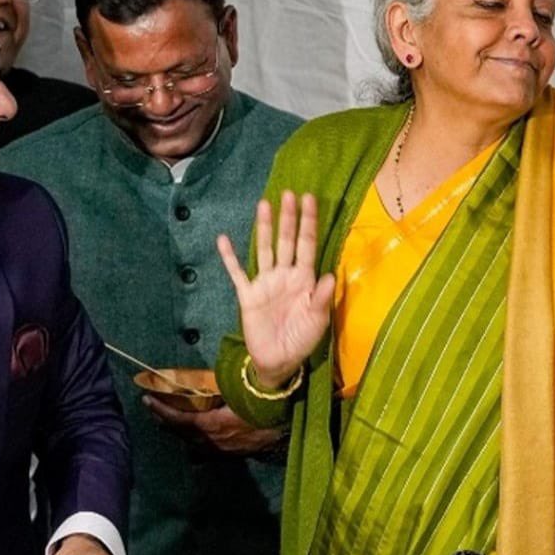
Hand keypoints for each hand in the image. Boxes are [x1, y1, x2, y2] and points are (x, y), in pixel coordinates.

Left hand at [143, 398, 286, 454]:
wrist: (292, 424)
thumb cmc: (267, 401)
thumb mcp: (241, 389)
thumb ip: (220, 384)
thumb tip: (201, 375)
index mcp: (216, 425)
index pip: (181, 420)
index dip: (163, 410)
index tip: (147, 399)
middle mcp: (217, 441)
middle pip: (183, 434)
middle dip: (165, 421)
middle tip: (152, 408)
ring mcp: (226, 450)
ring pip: (194, 444)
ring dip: (179, 431)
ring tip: (166, 420)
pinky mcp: (235, 453)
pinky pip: (207, 449)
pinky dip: (195, 441)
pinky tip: (191, 438)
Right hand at [217, 191, 335, 387]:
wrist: (279, 360)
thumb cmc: (302, 339)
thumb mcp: (317, 321)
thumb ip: (322, 298)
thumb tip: (331, 275)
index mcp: (304, 279)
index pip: (307, 245)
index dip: (309, 223)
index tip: (310, 199)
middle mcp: (285, 275)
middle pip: (287, 241)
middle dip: (288, 218)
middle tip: (289, 194)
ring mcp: (265, 283)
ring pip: (265, 250)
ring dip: (264, 228)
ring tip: (264, 204)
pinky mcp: (248, 295)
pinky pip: (237, 273)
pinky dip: (230, 258)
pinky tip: (223, 239)